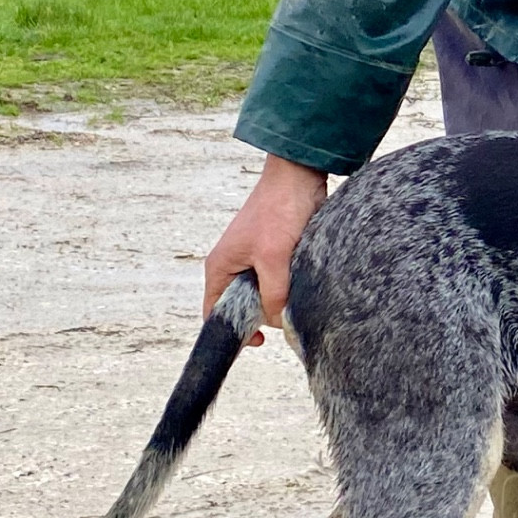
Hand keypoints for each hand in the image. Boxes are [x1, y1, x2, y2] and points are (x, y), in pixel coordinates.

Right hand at [203, 154, 327, 346]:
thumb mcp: (274, 258)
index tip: (258, 341)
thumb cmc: (278, 211)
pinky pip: (279, 281)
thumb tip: (275, 321)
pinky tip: (303, 285)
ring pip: (263, 294)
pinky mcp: (274, 254)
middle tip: (284, 319)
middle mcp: (232, 266)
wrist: (298, 176)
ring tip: (295, 297)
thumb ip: (272, 294)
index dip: (231, 332)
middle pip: (241, 306)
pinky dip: (290, 287)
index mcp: (219, 267)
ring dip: (279, 300)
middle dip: (261, 316)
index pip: (214, 312)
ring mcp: (253, 260)